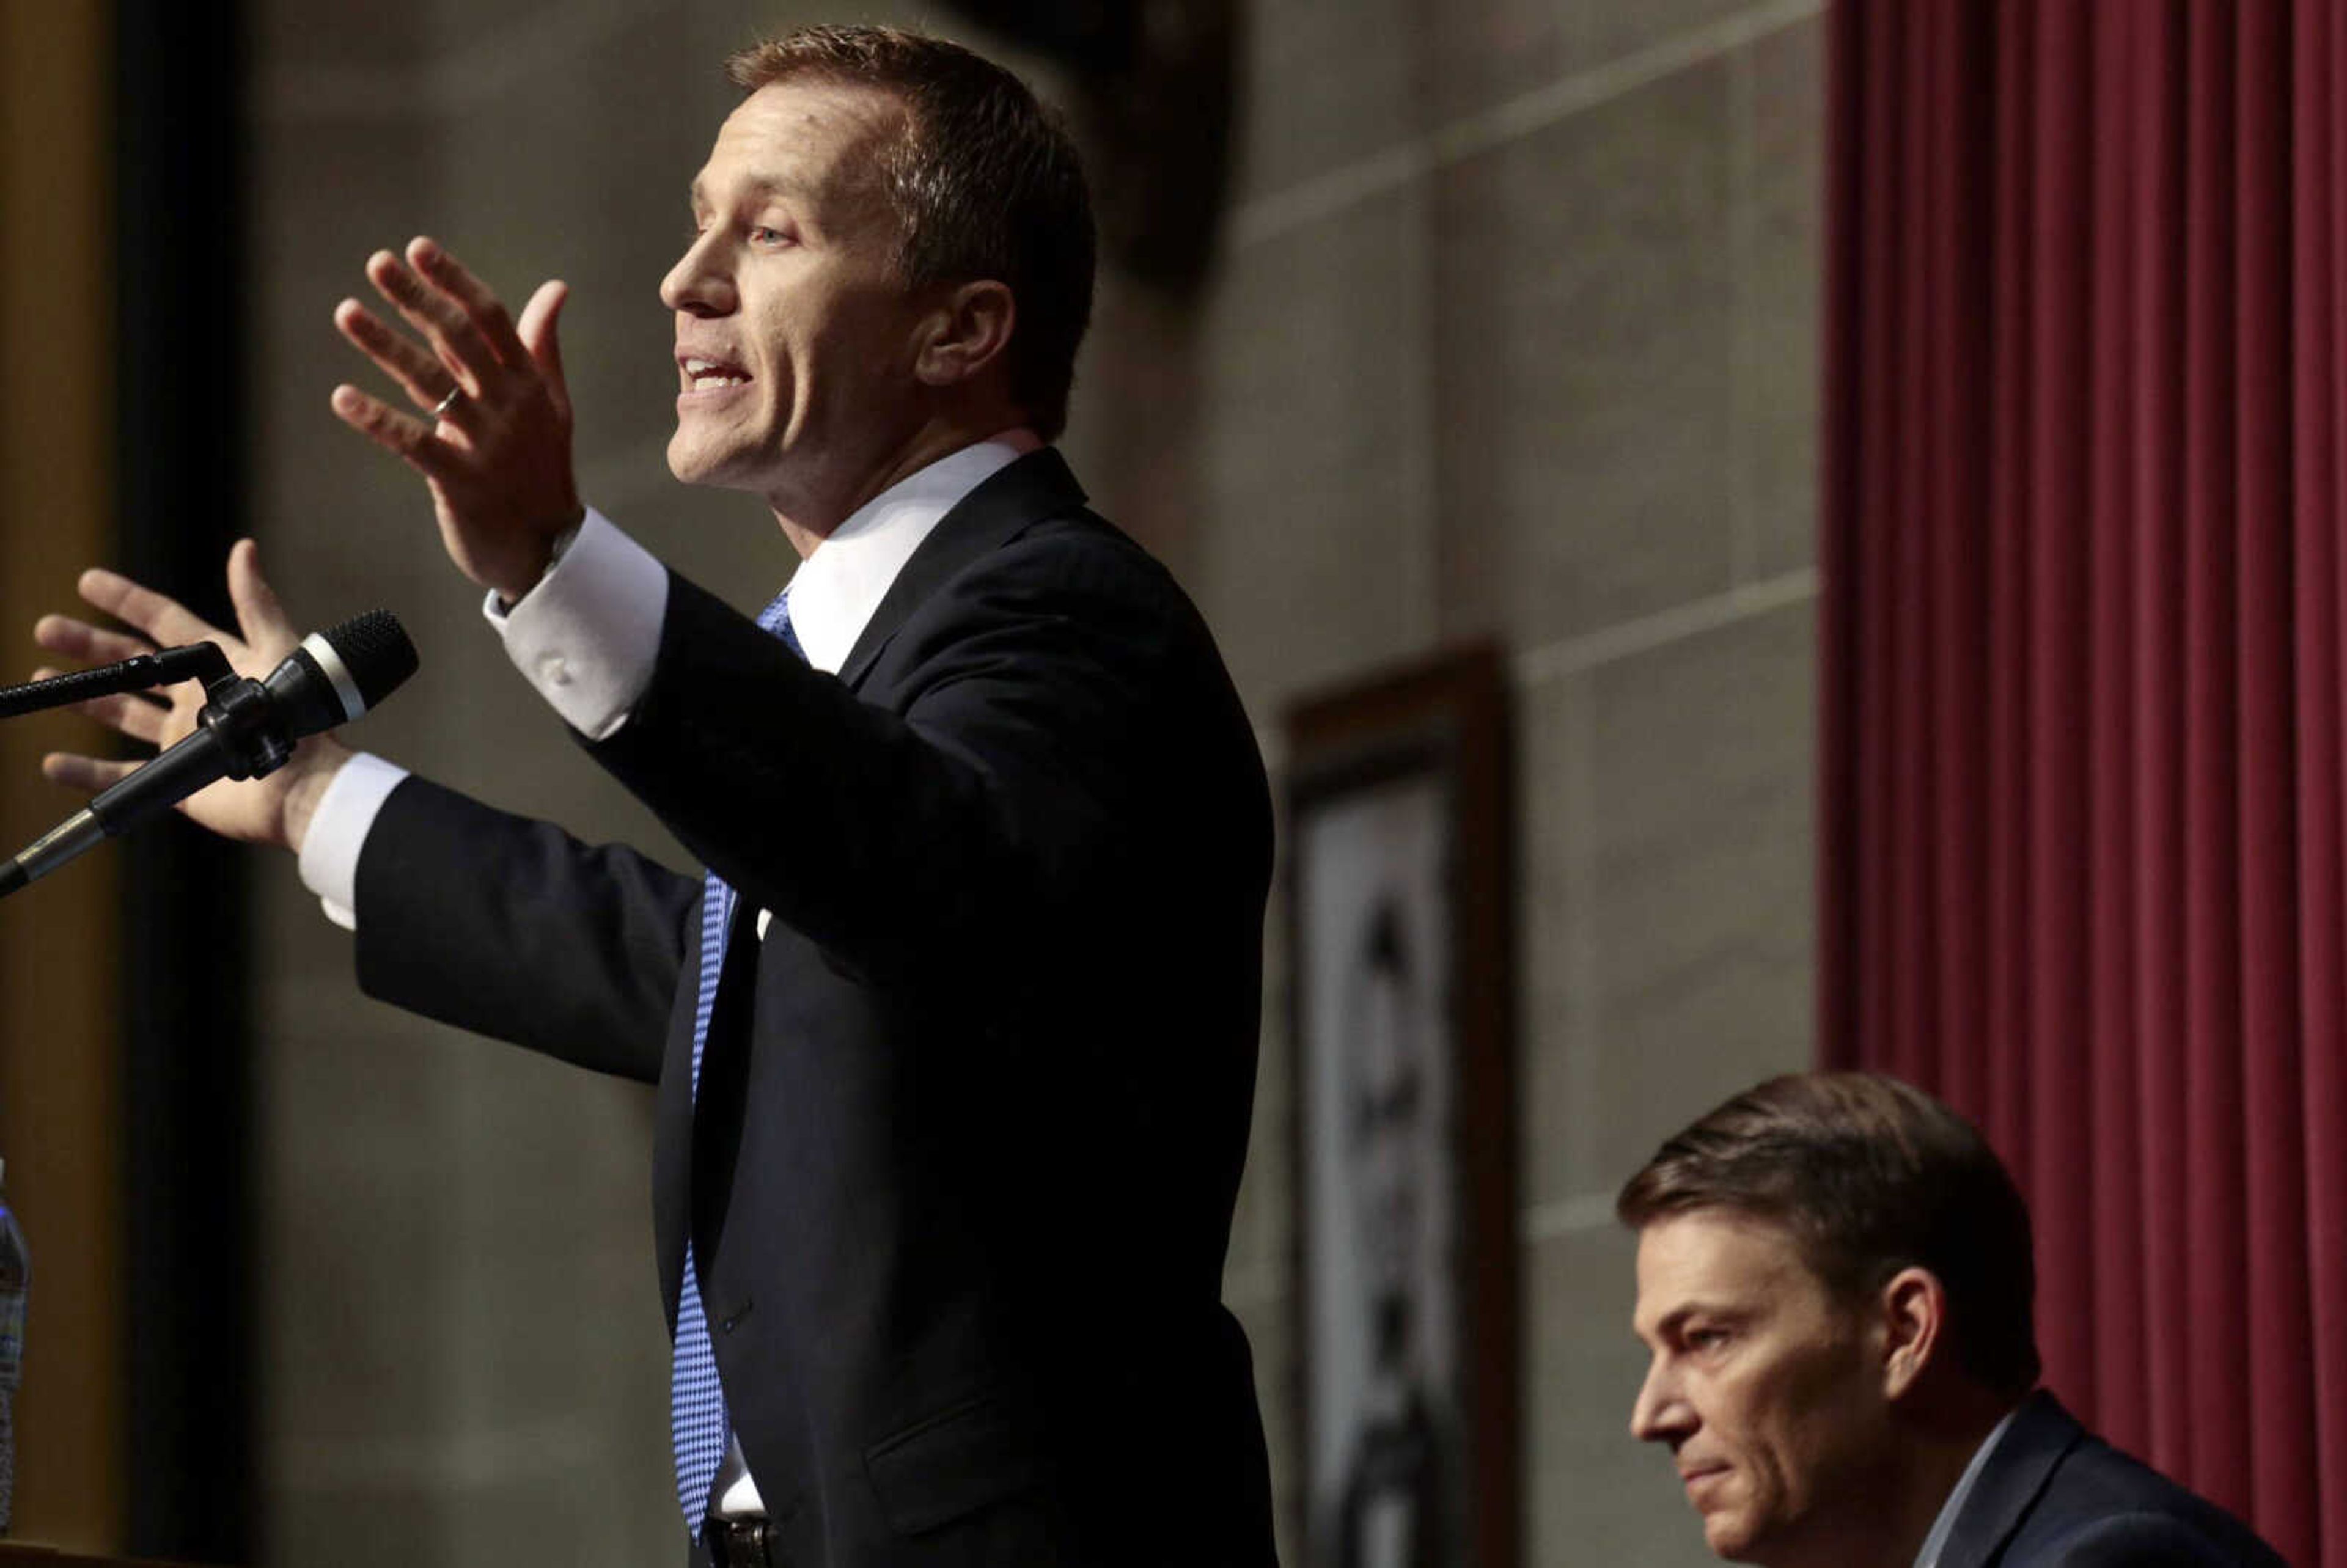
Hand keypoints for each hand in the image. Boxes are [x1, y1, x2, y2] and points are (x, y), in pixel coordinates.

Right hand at [30, 540, 351, 852]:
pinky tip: (54, 761)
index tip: (88, 581)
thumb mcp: (277, 651)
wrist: (304, 787)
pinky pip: (124, 776)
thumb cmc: (298, 719)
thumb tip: (243, 548)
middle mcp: (196, 699)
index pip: (164, 623)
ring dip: (83, 697)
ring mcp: (185, 739)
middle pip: (132, 665)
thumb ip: (256, 603)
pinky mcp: (179, 780)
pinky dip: (87, 771)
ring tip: (42, 682)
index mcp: (218, 666)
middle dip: (89, 646)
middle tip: (47, 628)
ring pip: (121, 712)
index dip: (128, 601)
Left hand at [331, 236, 583, 600]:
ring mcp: (487, 445)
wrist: (548, 551)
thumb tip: (556, 288)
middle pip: (459, 340)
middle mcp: (511, 407)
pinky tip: (342, 397)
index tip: (418, 248)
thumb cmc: (542, 470)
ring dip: (386, 345)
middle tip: (377, 263)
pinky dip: (377, 419)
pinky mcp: (461, 483)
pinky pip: (414, 443)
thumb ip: (541, 345)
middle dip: (416, 299)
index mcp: (529, 384)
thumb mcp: (551, 405)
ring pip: (431, 383)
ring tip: (346, 312)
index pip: (492, 320)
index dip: (454, 281)